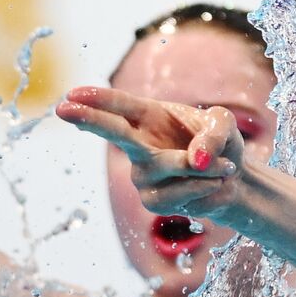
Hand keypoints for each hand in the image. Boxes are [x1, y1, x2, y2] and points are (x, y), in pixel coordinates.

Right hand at [56, 86, 243, 216]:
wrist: (232, 180)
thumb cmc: (220, 144)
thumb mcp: (224, 125)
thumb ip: (214, 134)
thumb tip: (196, 160)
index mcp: (149, 116)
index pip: (119, 106)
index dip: (96, 100)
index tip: (71, 96)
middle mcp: (139, 144)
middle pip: (112, 132)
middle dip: (90, 119)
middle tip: (63, 109)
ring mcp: (142, 174)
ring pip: (164, 167)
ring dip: (203, 170)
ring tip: (225, 168)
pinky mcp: (154, 201)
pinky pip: (180, 195)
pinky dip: (207, 188)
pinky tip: (215, 185)